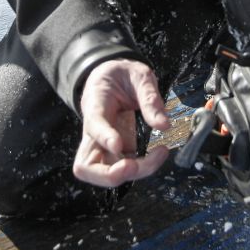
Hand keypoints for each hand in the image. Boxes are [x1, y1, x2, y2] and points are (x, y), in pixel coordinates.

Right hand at [73, 58, 173, 186]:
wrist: (111, 78)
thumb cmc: (122, 75)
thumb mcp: (139, 75)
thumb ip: (149, 97)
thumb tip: (163, 125)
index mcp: (95, 104)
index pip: (93, 125)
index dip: (103, 138)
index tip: (118, 145)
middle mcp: (93, 132)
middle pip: (85, 166)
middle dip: (110, 174)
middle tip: (133, 165)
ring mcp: (102, 146)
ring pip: (104, 174)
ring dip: (132, 174)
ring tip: (159, 154)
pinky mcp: (115, 152)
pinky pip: (123, 170)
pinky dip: (142, 169)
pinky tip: (158, 154)